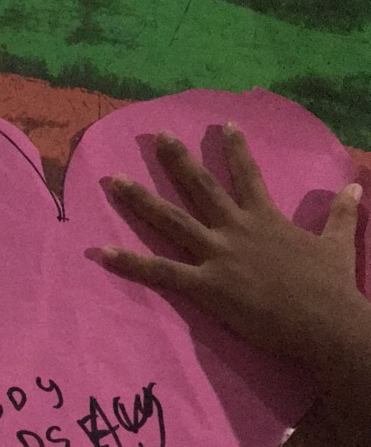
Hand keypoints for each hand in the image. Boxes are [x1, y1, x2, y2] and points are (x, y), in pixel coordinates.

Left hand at [98, 125, 367, 366]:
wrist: (324, 322)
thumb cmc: (331, 287)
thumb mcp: (339, 243)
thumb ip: (341, 213)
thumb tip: (356, 185)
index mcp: (266, 219)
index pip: (248, 175)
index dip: (235, 150)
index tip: (224, 124)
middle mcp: (237, 229)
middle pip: (201, 188)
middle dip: (177, 161)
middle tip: (157, 136)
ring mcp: (218, 255)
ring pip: (172, 221)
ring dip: (140, 200)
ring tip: (113, 181)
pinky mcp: (207, 286)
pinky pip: (161, 272)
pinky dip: (130, 263)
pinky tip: (101, 253)